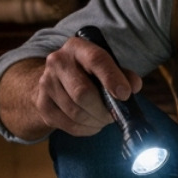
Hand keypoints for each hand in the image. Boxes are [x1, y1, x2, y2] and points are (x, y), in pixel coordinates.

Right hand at [1, 36, 142, 138]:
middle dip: (103, 110)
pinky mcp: (42, 105)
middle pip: (83, 93)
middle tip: (113, 115)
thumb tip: (134, 86)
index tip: (125, 95)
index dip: (112, 79)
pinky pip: (69, 125)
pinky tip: (92, 124)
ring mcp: (46, 83)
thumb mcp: (106, 66)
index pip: (96, 60)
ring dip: (96, 121)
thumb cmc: (87, 73)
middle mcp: (58, 62)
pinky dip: (86, 129)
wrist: (54, 80)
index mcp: (77, 47)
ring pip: (76, 113)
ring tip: (103, 119)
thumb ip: (123, 74)